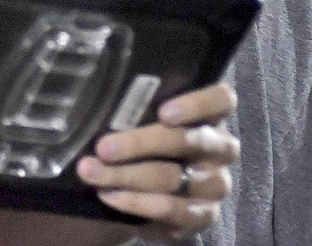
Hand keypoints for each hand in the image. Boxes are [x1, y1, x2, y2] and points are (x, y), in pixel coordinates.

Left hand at [75, 82, 238, 242]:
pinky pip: (171, 209)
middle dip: (140, 143)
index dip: (197, 104)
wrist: (140, 191)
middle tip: (103, 148)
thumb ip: (132, 106)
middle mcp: (220, 148)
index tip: (163, 112)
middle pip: (189, 141)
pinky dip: (135, 202)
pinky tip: (108, 195)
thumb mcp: (139, 118)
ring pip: (174, 177)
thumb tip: (95, 95)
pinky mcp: (203, 215)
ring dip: (127, 175)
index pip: (221, 100)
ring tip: (91, 172)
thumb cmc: (139, 140)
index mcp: (209, 115)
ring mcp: (215, 184)